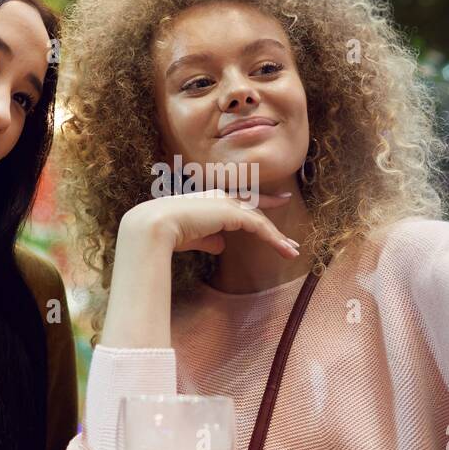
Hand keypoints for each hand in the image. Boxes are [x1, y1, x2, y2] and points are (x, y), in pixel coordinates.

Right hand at [120, 189, 300, 258]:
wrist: (156, 225)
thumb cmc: (167, 233)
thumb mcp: (193, 237)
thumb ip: (209, 240)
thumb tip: (222, 246)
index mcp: (210, 199)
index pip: (241, 199)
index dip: (262, 201)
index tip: (280, 200)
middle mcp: (221, 196)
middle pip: (256, 209)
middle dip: (274, 224)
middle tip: (290, 240)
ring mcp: (228, 203)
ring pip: (260, 220)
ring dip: (277, 238)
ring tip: (292, 252)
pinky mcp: (233, 213)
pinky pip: (259, 227)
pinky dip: (273, 239)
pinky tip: (284, 250)